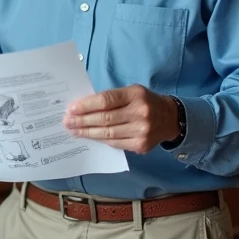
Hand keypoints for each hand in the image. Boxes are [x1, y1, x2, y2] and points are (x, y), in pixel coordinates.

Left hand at [64, 85, 179, 152]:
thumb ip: (111, 98)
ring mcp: (142, 131)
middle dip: (83, 121)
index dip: (86, 105)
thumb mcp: (131, 92)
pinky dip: (100, 140)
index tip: (71, 109)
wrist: (170, 118)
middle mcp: (140, 113)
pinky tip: (90, 137)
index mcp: (136, 94)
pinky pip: (115, 143)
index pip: (106, 100)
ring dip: (88, 133)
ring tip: (74, 131)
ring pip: (108, 134)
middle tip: (67, 122)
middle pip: (105, 118)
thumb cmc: (145, 102)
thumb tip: (83, 107)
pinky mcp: (141, 145)